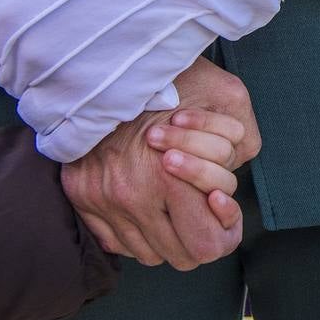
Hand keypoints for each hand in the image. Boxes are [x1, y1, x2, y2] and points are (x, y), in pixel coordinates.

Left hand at [0, 0, 279, 162]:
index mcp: (7, 13)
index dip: (4, 42)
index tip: (31, 33)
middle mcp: (27, 54)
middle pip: (9, 81)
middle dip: (29, 69)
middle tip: (65, 51)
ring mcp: (64, 86)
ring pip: (34, 113)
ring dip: (49, 101)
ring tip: (77, 83)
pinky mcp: (100, 110)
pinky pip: (64, 143)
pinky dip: (66, 138)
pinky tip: (78, 122)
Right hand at [60, 59, 257, 270]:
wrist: (106, 64)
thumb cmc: (172, 78)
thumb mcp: (225, 96)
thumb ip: (238, 138)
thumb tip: (238, 168)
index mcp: (168, 177)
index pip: (208, 244)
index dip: (224, 231)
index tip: (221, 208)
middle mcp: (132, 197)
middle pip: (182, 255)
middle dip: (199, 236)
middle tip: (205, 214)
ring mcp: (102, 201)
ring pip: (150, 253)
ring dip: (167, 237)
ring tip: (176, 210)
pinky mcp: (80, 197)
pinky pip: (116, 242)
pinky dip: (136, 232)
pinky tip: (148, 209)